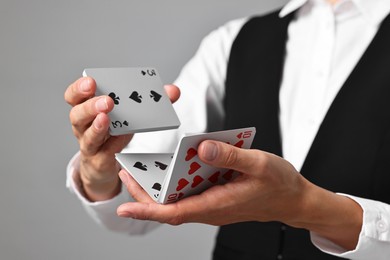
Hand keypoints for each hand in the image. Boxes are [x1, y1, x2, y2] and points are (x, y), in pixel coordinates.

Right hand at [64, 77, 179, 200]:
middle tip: (107, 101)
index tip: (91, 81)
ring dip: (97, 127)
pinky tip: (118, 140)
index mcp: (88, 109)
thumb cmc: (115, 133)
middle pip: (77, 115)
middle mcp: (84, 126)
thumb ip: (151, 101)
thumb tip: (173, 90)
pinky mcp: (100, 161)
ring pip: (87, 136)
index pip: (74, 96)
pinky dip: (110, 146)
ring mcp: (90, 145)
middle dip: (90, 106)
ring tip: (106, 118)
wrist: (103, 164)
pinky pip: (103, 154)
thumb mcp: (130, 115)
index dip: (79, 88)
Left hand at [117, 140, 361, 249]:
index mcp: (217, 204)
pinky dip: (174, 185)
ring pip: (177, 201)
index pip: (174, 213)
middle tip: (125, 173)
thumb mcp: (259, 164)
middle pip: (168, 207)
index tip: (124, 208)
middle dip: (143, 194)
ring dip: (156, 189)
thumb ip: (230, 156)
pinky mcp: (216, 198)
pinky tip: (170, 169)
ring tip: (139, 169)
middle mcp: (210, 209)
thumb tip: (202, 148)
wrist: (293, 199)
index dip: (147, 210)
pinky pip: (189, 195)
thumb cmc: (279, 184)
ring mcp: (212, 205)